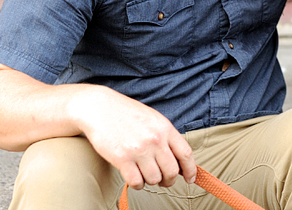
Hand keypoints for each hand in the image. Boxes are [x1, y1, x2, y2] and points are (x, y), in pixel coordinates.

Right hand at [68, 86, 196, 189]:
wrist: (100, 108)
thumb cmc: (127, 114)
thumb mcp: (154, 119)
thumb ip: (166, 136)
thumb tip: (179, 158)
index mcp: (165, 128)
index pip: (186, 154)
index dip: (191, 170)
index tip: (190, 178)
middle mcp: (155, 140)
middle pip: (172, 171)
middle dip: (169, 180)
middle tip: (163, 180)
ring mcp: (139, 150)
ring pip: (155, 179)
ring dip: (151, 181)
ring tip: (145, 174)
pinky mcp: (122, 159)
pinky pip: (136, 182)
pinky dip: (137, 184)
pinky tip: (134, 177)